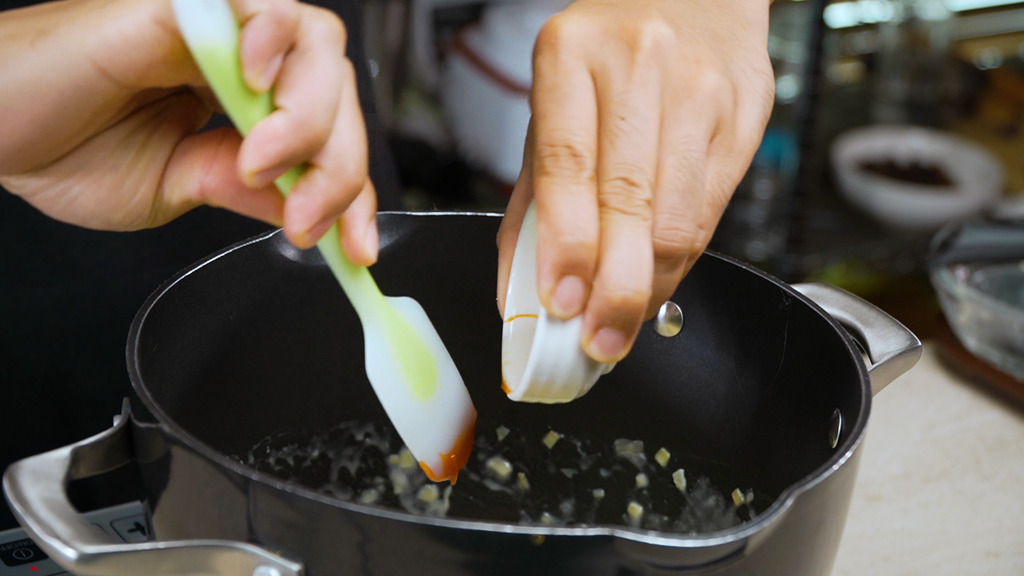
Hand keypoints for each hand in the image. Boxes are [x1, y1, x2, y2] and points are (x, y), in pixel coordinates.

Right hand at [0, 0, 376, 263]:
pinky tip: (254, 90)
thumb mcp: (179, 186)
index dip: (352, 191)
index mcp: (245, 103)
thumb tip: (309, 208)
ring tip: (263, 164)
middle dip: (338, 167)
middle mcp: (243, 61)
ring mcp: (220, 29)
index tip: (356, 249)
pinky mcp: (187, 7)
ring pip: (317, 48)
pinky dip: (275, 43)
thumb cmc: (65, 145)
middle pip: (337, 93)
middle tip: (303, 219)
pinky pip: (262, 5)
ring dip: (308, 117)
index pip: (329, 138)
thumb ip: (246, 188)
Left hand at [497, 0, 774, 362]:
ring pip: (678, 217)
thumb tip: (519, 293)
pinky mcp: (743, 117)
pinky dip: (682, 260)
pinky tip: (658, 279)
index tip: (561, 302)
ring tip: (623, 323)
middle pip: (630, 201)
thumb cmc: (609, 56)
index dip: (567, 244)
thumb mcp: (552, 107)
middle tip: (598, 341)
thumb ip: (532, 199)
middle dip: (614, 289)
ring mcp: (700, 90)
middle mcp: (639, 66)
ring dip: (651, 286)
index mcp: (570, 56)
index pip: (567, 164)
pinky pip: (711, 211)